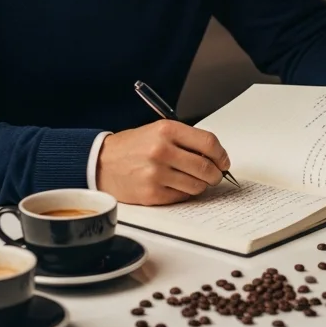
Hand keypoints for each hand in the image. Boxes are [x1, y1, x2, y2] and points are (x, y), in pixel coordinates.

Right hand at [95, 120, 231, 205]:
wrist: (102, 162)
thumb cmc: (133, 147)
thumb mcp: (158, 132)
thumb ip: (186, 140)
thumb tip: (216, 157)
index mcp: (166, 130)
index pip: (209, 143)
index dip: (221, 155)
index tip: (223, 161)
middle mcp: (162, 150)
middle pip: (206, 167)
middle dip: (216, 174)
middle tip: (215, 175)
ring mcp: (156, 173)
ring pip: (197, 185)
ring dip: (201, 185)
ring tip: (192, 180)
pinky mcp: (151, 193)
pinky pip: (182, 196)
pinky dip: (185, 193)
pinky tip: (176, 185)